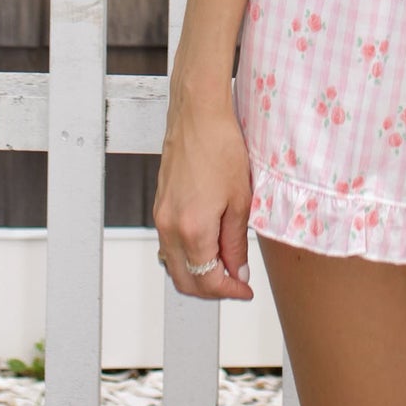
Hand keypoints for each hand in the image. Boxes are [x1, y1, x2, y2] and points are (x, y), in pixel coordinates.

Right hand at [152, 89, 256, 300]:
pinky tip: (210, 245)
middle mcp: (169, 227)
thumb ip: (236, 243)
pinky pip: (170, 245)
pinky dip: (189, 255)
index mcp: (192, 229)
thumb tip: (237, 273)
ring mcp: (160, 216)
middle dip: (212, 289)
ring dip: (199, 273)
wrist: (197, 114)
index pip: (207, 280)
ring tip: (227, 265)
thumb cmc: (221, 147)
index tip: (246, 289)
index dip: (229, 291)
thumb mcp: (240, 199)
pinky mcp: (159, 206)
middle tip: (237, 284)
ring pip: (175, 265)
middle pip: (185, 280)